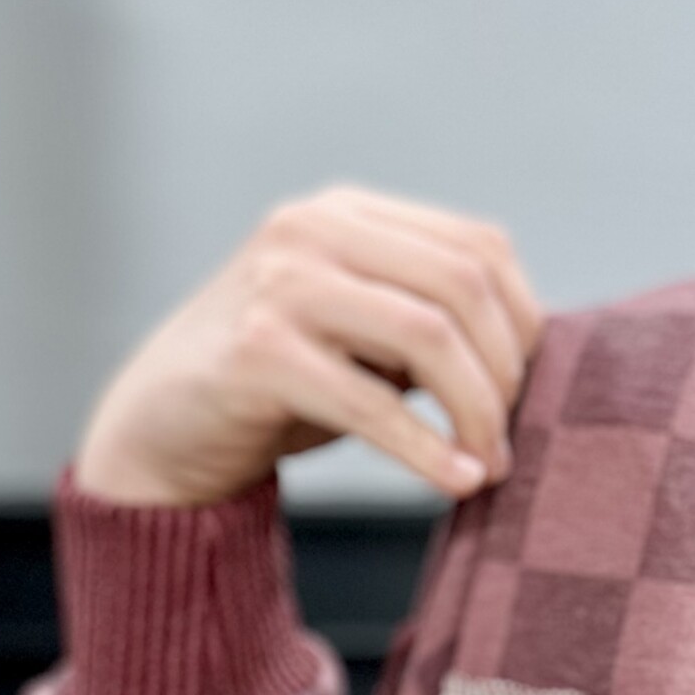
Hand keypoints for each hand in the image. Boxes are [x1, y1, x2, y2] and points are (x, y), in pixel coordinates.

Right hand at [74, 187, 541, 505]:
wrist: (158, 428)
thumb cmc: (281, 384)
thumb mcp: (362, 332)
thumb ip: (430, 318)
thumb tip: (536, 355)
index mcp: (348, 213)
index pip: (478, 245)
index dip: (523, 318)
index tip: (531, 384)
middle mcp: (312, 229)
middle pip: (462, 285)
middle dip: (506, 369)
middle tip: (512, 435)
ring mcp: (279, 283)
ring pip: (428, 336)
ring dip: (477, 410)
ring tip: (491, 464)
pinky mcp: (256, 351)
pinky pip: (371, 402)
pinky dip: (427, 450)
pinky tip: (457, 482)